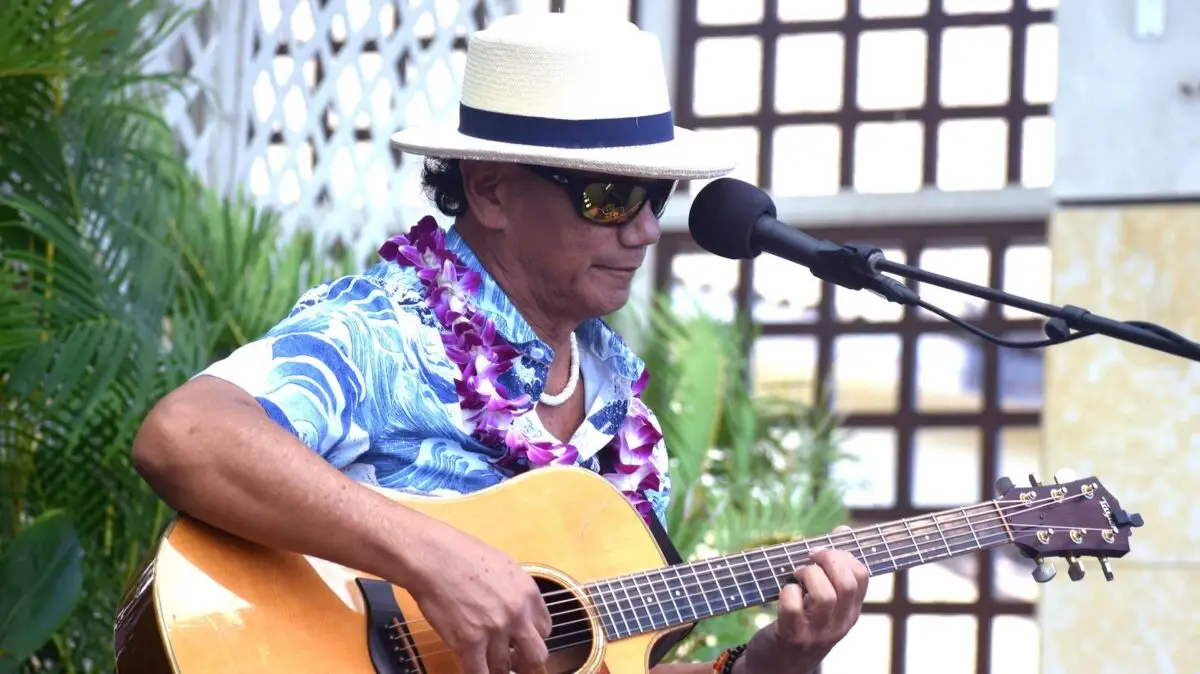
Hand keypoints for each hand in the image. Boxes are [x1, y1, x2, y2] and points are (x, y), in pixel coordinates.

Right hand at [404, 519, 551, 673]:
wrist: (432, 556)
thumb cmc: (460, 554)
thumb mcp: (503, 566)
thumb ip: (515, 592)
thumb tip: (517, 610)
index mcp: (528, 593)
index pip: (544, 629)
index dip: (531, 638)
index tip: (521, 642)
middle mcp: (517, 614)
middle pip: (536, 656)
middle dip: (525, 663)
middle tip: (514, 664)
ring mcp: (494, 630)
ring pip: (505, 668)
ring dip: (496, 668)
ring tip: (486, 663)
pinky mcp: (469, 642)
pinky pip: (479, 673)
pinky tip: (471, 668)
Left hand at [739, 526, 868, 673]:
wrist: (778, 666)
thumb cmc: (800, 625)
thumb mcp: (823, 603)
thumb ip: (833, 570)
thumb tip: (843, 531)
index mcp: (849, 612)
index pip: (862, 575)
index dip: (843, 555)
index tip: (823, 552)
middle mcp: (838, 623)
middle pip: (847, 583)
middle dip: (827, 559)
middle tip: (809, 559)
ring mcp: (817, 631)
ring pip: (825, 595)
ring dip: (807, 575)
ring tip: (797, 577)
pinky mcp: (792, 636)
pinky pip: (793, 606)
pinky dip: (786, 592)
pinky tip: (784, 593)